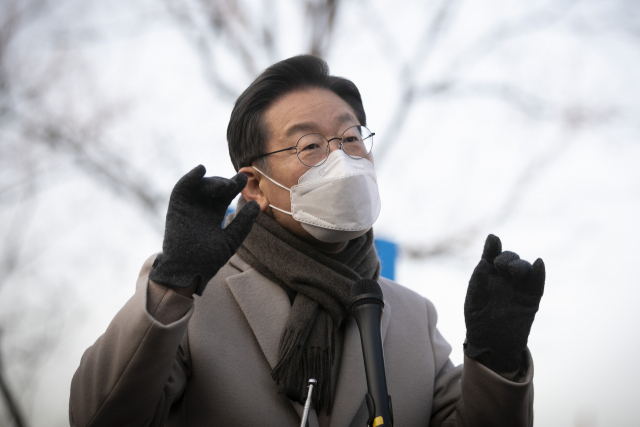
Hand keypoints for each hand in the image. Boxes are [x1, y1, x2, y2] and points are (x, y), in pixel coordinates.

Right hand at [149, 165, 259, 295]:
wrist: (189, 270)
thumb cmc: (208, 260)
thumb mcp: (230, 240)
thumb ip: (242, 223)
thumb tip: (257, 205)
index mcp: (213, 215)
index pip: (225, 196)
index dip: (234, 186)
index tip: (245, 180)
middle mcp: (201, 209)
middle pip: (214, 188)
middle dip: (226, 183)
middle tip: (237, 183)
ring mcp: (189, 207)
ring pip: (201, 186)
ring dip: (213, 181)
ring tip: (225, 185)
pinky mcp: (177, 208)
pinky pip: (181, 188)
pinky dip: (190, 177)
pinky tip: (201, 170)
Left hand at [464, 234, 544, 371]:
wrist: (491, 345)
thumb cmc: (478, 322)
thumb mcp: (473, 301)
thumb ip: (478, 281)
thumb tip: (484, 262)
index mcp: (487, 276)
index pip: (491, 256)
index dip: (492, 246)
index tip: (493, 240)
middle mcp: (504, 279)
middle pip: (509, 259)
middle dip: (506, 258)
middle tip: (500, 266)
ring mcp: (518, 288)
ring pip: (524, 268)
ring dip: (519, 265)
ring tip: (512, 270)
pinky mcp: (531, 299)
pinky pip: (538, 283)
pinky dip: (539, 273)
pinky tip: (539, 263)